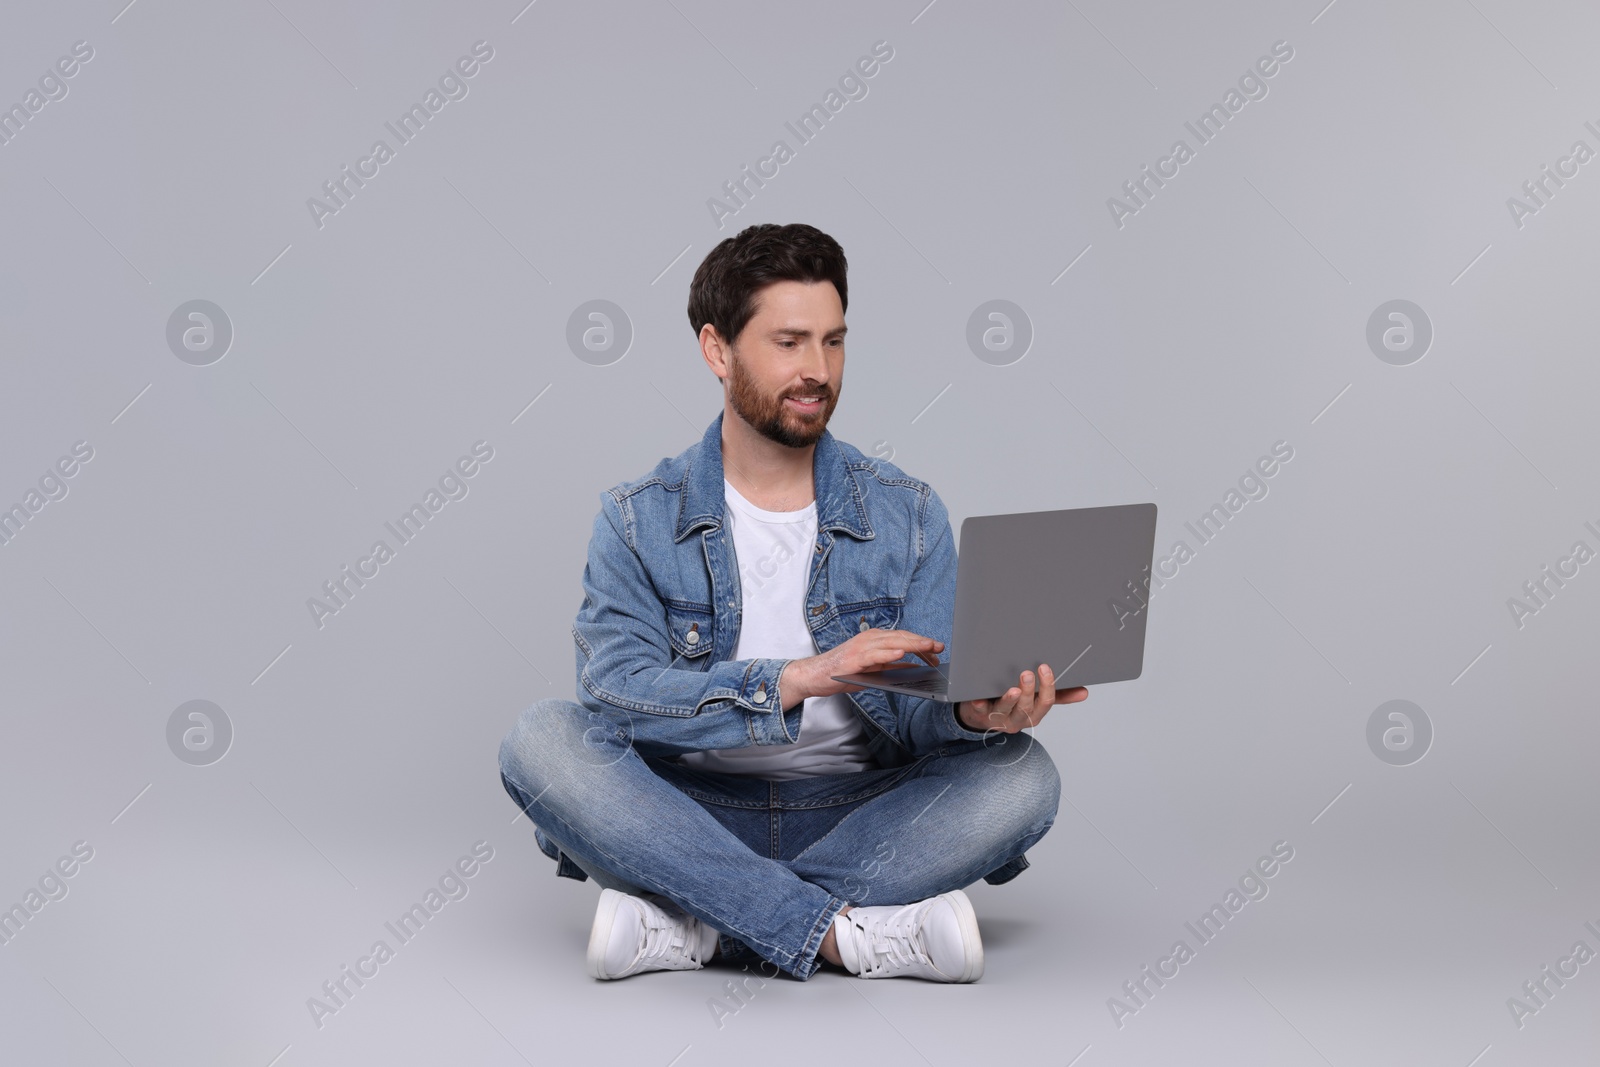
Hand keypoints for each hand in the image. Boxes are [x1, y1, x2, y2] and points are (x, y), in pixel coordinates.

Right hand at [781, 629, 945, 704]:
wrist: (814, 675)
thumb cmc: (842, 672)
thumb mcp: (873, 670)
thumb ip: (891, 666)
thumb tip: (914, 666)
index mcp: (874, 639)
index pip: (903, 637)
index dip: (921, 643)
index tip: (937, 650)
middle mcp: (869, 638)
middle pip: (901, 637)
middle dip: (922, 641)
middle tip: (940, 647)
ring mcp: (861, 647)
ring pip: (891, 642)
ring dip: (911, 644)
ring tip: (928, 647)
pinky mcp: (853, 658)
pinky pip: (874, 654)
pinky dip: (888, 653)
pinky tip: (901, 653)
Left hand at [957, 663, 1086, 733]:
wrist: (982, 717)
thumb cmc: (1014, 706)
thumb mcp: (1036, 702)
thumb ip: (1059, 696)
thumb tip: (1084, 692)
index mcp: (1034, 713)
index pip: (1045, 702)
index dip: (1047, 686)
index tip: (1045, 668)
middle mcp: (1018, 719)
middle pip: (1026, 708)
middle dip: (1028, 691)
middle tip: (1027, 674)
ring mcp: (998, 718)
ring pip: (1005, 711)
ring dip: (1009, 700)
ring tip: (1012, 689)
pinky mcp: (979, 714)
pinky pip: (979, 711)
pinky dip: (979, 705)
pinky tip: (977, 699)